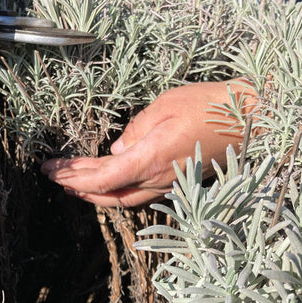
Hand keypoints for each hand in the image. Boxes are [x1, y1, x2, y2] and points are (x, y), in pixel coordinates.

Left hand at [41, 80, 256, 206]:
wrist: (248, 118)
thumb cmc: (208, 106)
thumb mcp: (164, 106)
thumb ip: (135, 131)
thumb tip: (115, 150)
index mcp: (152, 158)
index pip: (104, 179)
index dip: (75, 178)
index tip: (53, 170)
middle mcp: (158, 177)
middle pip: (108, 192)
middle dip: (77, 185)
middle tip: (53, 175)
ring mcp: (168, 182)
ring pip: (122, 196)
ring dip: (93, 190)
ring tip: (71, 181)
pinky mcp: (175, 179)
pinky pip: (138, 191)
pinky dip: (114, 187)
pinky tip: (103, 179)